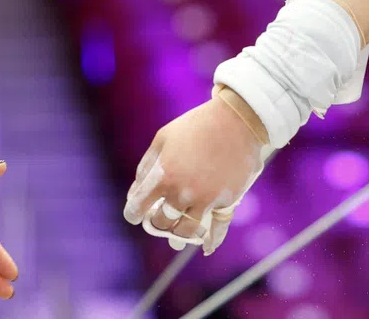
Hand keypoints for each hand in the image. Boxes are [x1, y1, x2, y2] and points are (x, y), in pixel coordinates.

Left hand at [123, 96, 267, 255]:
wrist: (236, 120)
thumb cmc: (195, 126)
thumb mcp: (164, 137)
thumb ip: (147, 165)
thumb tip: (136, 191)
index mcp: (164, 175)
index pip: (139, 206)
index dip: (133, 213)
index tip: (133, 214)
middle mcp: (183, 192)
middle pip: (162, 223)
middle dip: (156, 223)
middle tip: (156, 219)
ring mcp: (206, 200)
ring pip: (186, 232)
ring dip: (178, 235)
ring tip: (175, 233)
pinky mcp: (226, 202)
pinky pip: (217, 229)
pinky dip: (210, 241)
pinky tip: (204, 247)